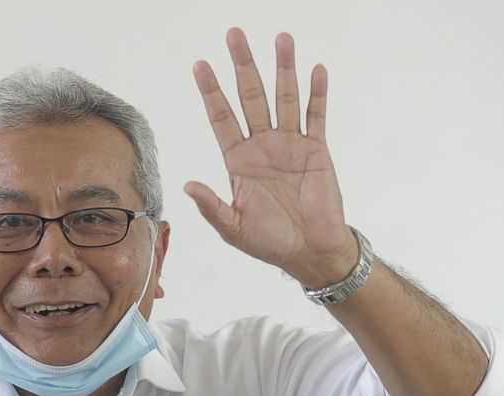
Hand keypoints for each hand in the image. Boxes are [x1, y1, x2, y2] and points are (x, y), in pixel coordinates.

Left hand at [186, 29, 357, 287]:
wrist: (310, 252)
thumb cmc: (269, 242)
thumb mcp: (233, 229)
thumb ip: (211, 207)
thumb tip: (187, 186)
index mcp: (238, 161)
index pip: (221, 118)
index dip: (211, 91)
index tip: (200, 65)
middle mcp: (262, 146)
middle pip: (250, 97)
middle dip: (242, 66)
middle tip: (234, 34)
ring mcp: (290, 144)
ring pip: (285, 98)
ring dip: (283, 68)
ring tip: (281, 38)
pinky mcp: (317, 150)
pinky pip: (316, 117)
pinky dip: (317, 94)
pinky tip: (315, 69)